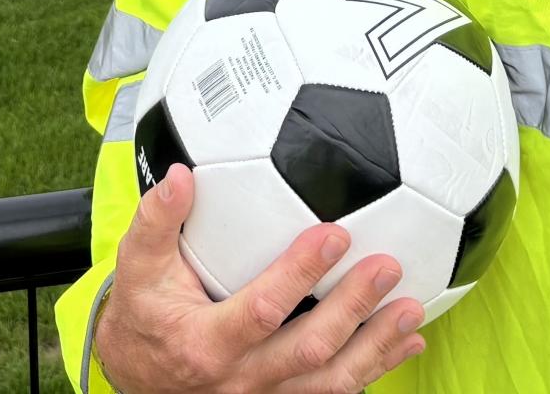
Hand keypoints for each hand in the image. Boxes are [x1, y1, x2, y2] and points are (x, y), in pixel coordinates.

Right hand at [92, 163, 427, 391]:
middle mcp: (240, 379)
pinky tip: (405, 344)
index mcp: (206, 344)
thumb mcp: (138, 268)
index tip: (335, 234)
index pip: (261, 311)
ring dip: (376, 346)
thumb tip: (180, 176)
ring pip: (329, 382)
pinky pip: (332, 393)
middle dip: (353, 309)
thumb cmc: (144, 315)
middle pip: (308, 350)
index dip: (299, 275)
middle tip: (387, 268)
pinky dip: (374, 369)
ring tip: (411, 310)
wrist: (137, 377)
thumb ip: (156, 221)